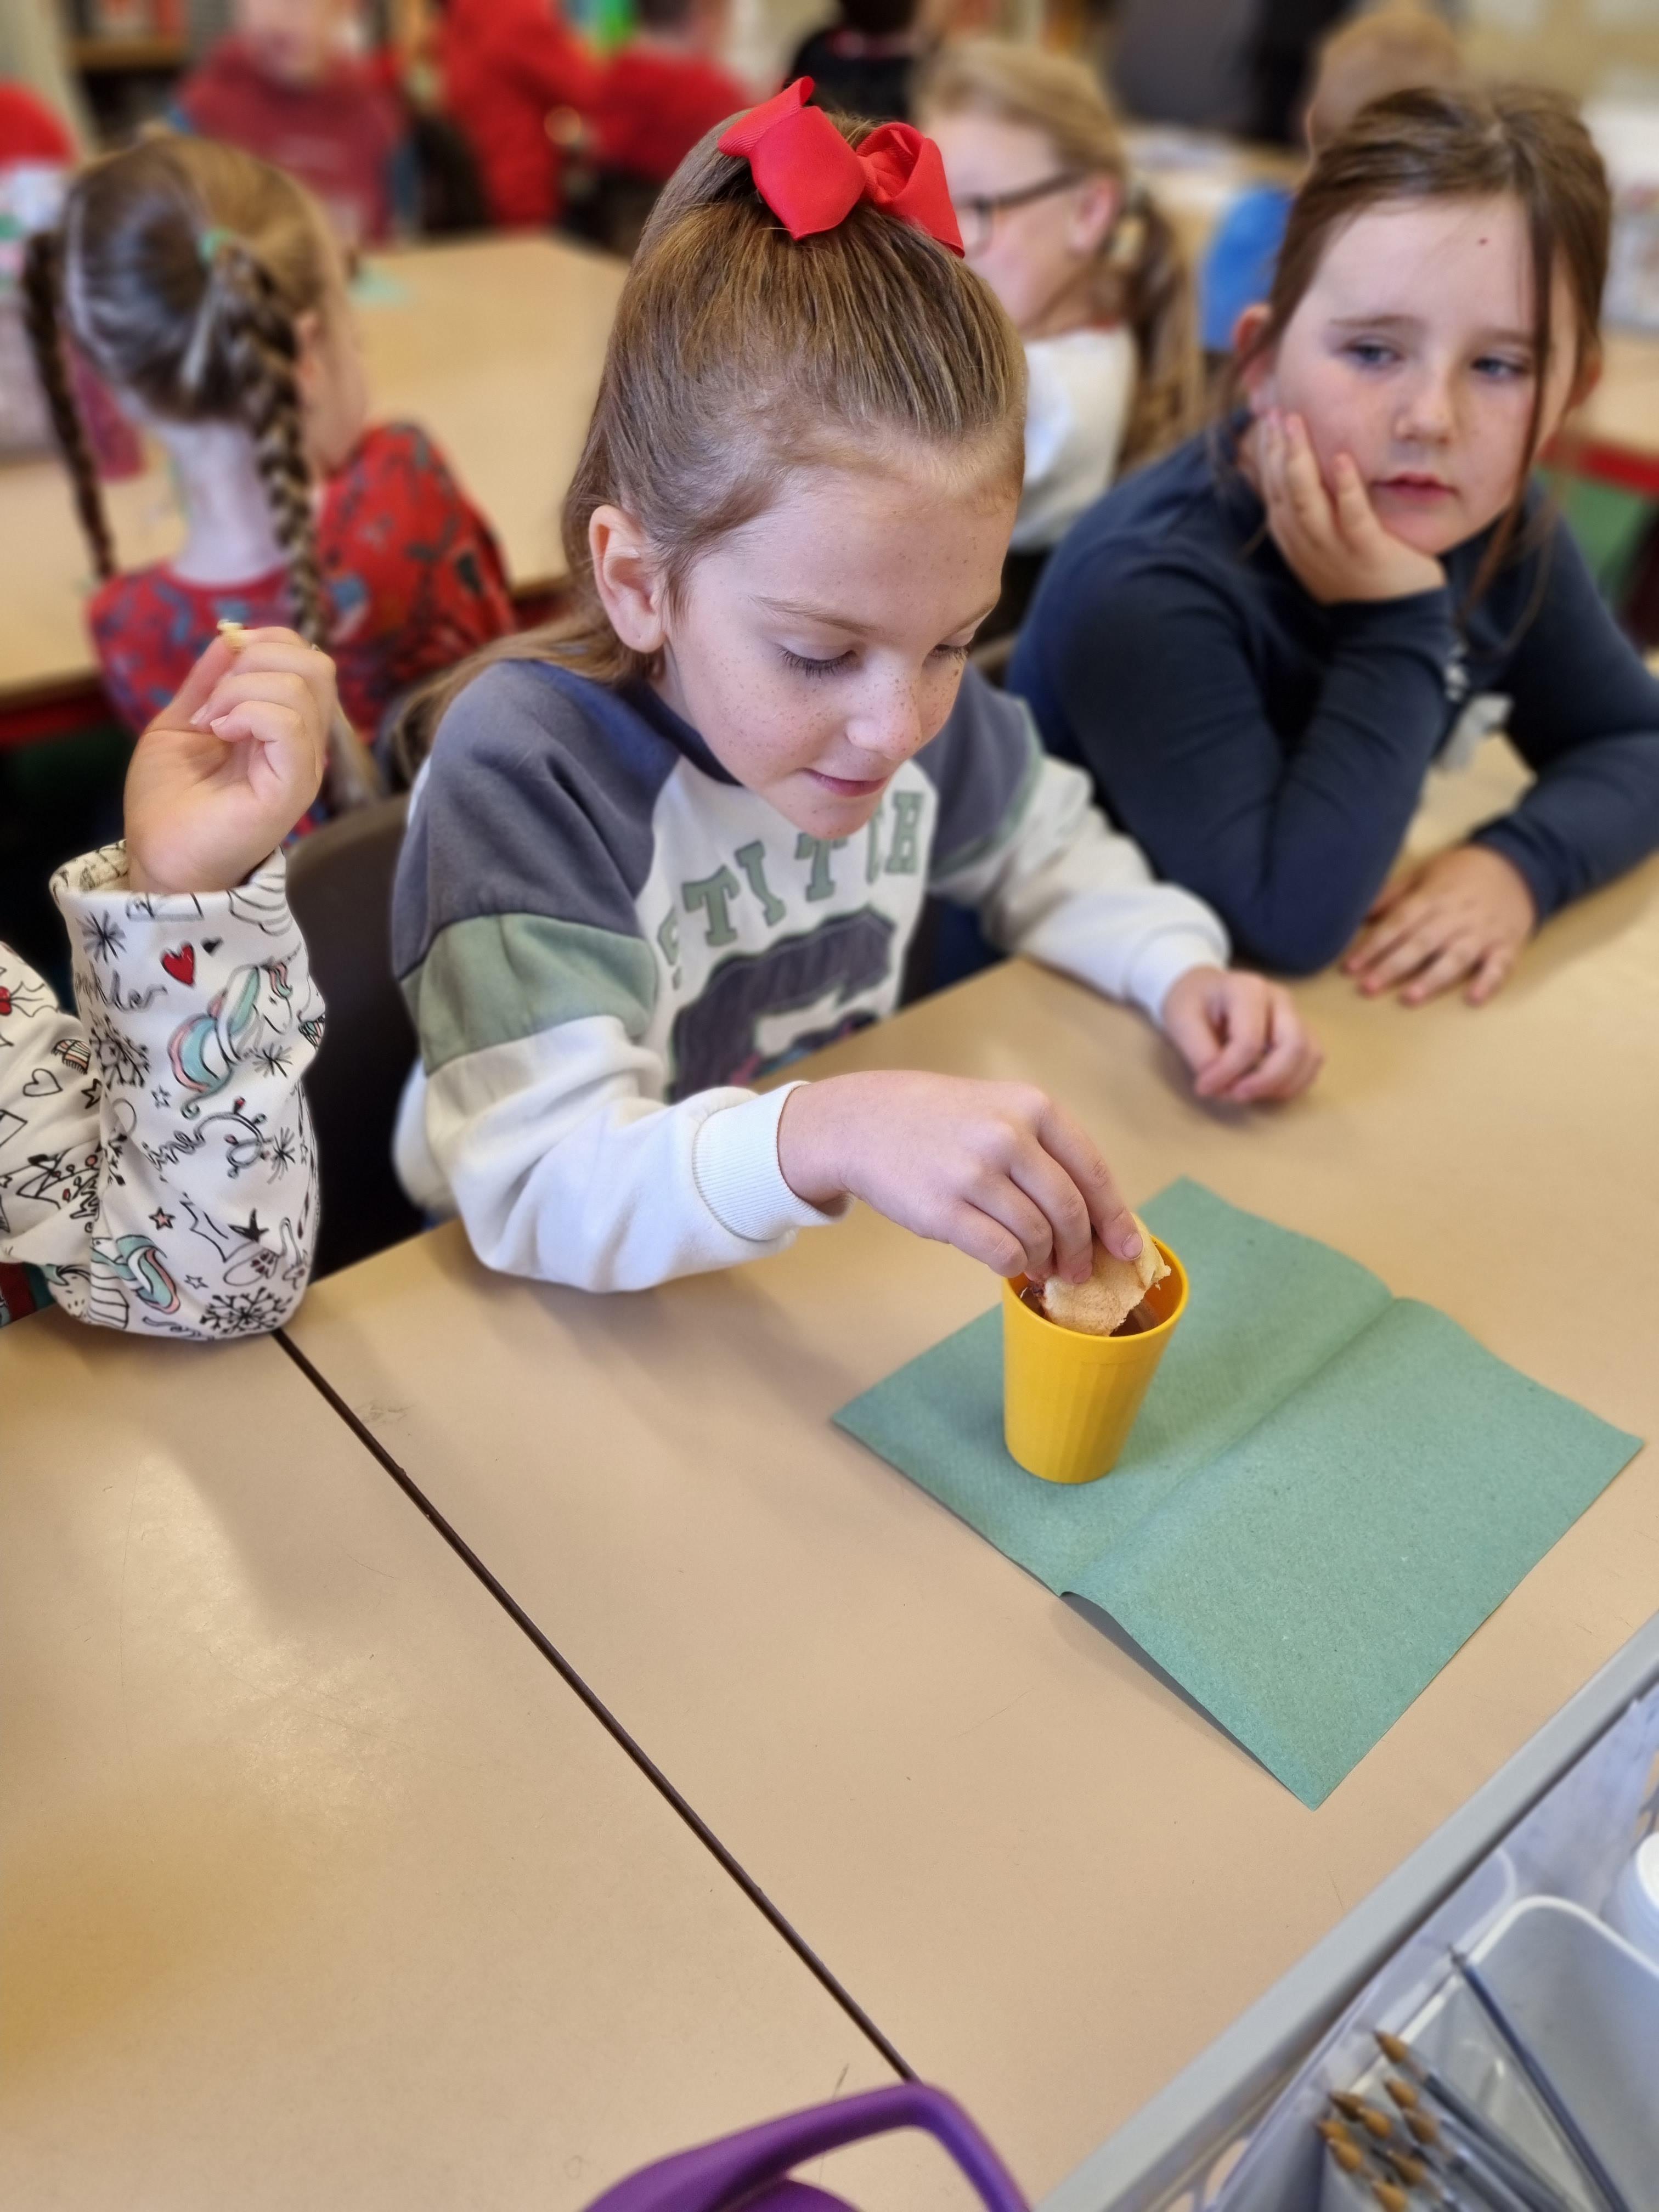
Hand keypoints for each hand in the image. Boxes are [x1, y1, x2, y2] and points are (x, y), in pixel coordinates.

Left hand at [124, 628, 333, 895]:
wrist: (158, 857)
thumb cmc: (168, 801)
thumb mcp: (182, 721)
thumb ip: (209, 681)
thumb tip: (230, 635)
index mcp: (284, 727)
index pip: (305, 658)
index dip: (264, 641)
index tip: (218, 667)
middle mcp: (303, 744)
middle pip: (316, 665)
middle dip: (256, 659)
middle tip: (215, 698)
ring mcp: (302, 766)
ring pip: (300, 687)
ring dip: (240, 689)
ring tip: (212, 723)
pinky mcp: (292, 788)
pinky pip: (290, 725)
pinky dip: (247, 712)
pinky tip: (220, 733)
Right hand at [777, 1071, 1140, 1283]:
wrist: (865, 1122)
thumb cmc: (941, 1122)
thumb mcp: (1000, 1110)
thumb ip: (1046, 1152)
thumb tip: (1096, 1216)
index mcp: (1033, 1108)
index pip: (1092, 1171)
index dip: (1116, 1216)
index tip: (1129, 1248)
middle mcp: (1008, 1136)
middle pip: (1069, 1210)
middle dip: (1083, 1249)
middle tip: (1081, 1269)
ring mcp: (975, 1174)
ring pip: (1037, 1237)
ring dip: (1046, 1261)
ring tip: (1041, 1266)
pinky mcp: (945, 1210)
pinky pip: (1002, 1254)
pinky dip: (1014, 1267)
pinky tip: (1010, 1264)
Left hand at [1161, 966, 1322, 1101]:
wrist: (1203, 991)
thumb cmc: (1192, 1004)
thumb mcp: (1181, 1022)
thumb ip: (1199, 1054)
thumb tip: (1221, 1086)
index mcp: (1247, 989)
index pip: (1250, 1041)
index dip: (1228, 1072)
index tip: (1204, 1087)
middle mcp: (1279, 998)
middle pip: (1294, 1046)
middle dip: (1267, 1081)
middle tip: (1235, 1096)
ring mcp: (1294, 1014)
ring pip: (1310, 1055)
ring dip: (1283, 1084)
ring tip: (1248, 1093)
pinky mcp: (1300, 1031)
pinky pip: (1312, 1061)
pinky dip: (1294, 1082)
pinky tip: (1267, 1090)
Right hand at [1256, 409, 1445, 605]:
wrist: (1390, 624)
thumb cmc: (1362, 575)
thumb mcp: (1328, 543)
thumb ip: (1315, 510)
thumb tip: (1307, 472)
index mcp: (1294, 539)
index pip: (1273, 490)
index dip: (1268, 454)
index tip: (1270, 418)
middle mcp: (1306, 544)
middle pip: (1283, 490)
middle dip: (1278, 449)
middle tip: (1279, 410)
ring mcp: (1333, 550)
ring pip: (1306, 501)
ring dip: (1299, 461)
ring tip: (1296, 424)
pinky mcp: (1365, 552)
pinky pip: (1352, 517)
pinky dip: (1345, 489)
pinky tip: (1341, 459)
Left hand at [1343, 845, 1535, 1005]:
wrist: (1519, 863)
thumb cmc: (1463, 872)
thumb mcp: (1424, 872)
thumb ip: (1392, 895)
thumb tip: (1358, 915)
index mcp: (1432, 898)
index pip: (1397, 924)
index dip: (1373, 946)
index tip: (1350, 968)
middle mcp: (1455, 917)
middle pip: (1421, 944)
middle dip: (1393, 966)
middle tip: (1368, 988)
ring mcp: (1482, 933)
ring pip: (1455, 958)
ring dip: (1432, 979)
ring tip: (1409, 998)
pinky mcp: (1507, 945)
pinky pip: (1499, 966)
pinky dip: (1488, 982)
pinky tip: (1474, 998)